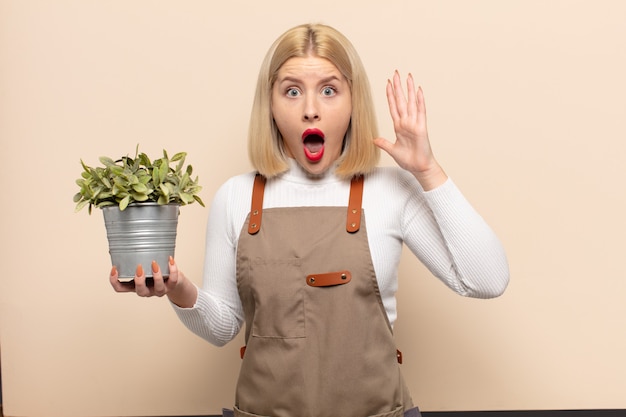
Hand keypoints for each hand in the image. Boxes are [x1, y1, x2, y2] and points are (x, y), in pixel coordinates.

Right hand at [109, 257, 196, 306]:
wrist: (173, 281)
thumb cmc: (154, 272)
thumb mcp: (142, 265)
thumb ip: (135, 257)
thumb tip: (126, 238)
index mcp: (135, 286)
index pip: (120, 288)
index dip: (115, 281)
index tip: (115, 268)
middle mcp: (147, 290)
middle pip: (140, 291)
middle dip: (139, 280)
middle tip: (139, 267)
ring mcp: (159, 290)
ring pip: (158, 288)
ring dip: (156, 276)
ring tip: (154, 263)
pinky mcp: (171, 286)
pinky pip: (173, 280)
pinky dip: (172, 270)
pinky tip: (170, 260)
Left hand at [374, 71, 447, 190]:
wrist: (419, 167)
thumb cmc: (409, 160)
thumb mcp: (392, 150)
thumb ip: (384, 143)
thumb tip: (374, 139)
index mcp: (399, 127)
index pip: (394, 107)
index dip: (390, 95)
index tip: (388, 84)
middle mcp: (406, 122)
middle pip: (402, 101)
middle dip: (398, 87)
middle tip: (396, 73)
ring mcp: (414, 123)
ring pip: (411, 103)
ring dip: (409, 90)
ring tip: (408, 77)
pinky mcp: (421, 127)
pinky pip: (420, 112)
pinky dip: (420, 101)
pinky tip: (418, 90)